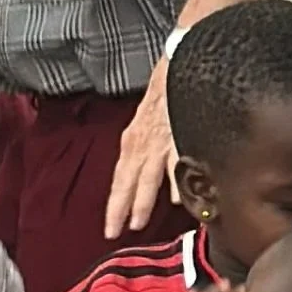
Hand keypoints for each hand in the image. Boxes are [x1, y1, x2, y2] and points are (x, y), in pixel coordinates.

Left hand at [107, 63, 178, 238]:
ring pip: (148, 178)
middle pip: (128, 182)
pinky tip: (174, 201)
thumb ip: (145, 147)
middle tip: (118, 231)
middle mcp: (142, 143)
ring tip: (138, 223)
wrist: (181, 60)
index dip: (114, 204)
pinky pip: (176, 163)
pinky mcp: (179, 133)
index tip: (111, 227)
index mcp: (132, 141)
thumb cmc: (166, 90)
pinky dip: (175, 183)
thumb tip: (145, 174)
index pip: (119, 179)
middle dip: (123, 209)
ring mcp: (160, 140)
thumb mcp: (146, 121)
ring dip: (142, 202)